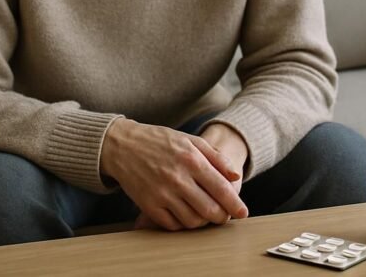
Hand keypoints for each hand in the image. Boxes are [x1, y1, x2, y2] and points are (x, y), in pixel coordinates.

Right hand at [100, 119, 248, 230]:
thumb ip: (215, 157)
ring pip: (192, 221)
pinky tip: (185, 214)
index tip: (243, 213)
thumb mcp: (189, 140)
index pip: (221, 188)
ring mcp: (162, 194)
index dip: (235, 204)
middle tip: (224, 216)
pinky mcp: (148, 205)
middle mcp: (177, 178)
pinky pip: (172, 225)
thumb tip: (235, 176)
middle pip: (210, 210)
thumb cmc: (159, 141)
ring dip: (203, 222)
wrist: (122, 146)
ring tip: (205, 214)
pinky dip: (183, 224)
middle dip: (222, 217)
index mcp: (191, 160)